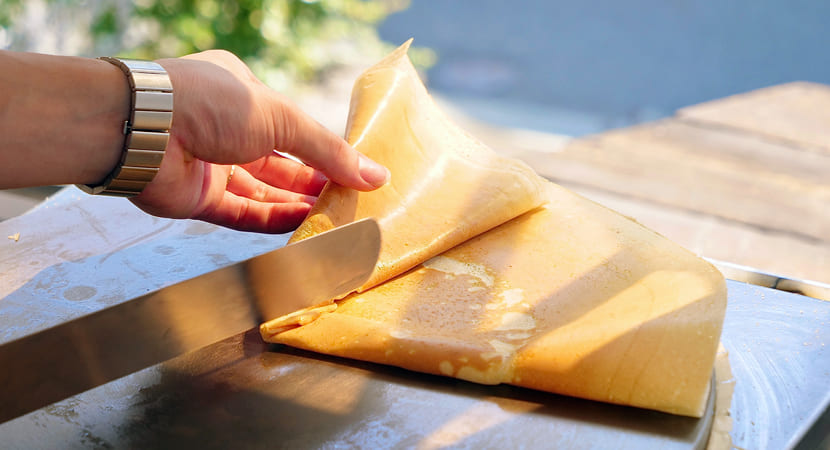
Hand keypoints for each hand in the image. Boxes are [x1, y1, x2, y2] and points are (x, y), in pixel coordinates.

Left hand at [132, 50, 388, 232]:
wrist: (141, 128)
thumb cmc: (210, 103)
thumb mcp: (282, 118)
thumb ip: (328, 150)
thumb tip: (377, 174)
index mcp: (242, 95)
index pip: (292, 127)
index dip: (323, 150)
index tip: (356, 172)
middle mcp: (226, 129)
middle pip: (280, 163)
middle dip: (315, 182)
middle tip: (351, 201)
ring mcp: (211, 164)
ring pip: (264, 191)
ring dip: (298, 205)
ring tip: (336, 219)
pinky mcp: (198, 198)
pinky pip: (242, 214)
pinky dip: (273, 221)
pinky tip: (303, 228)